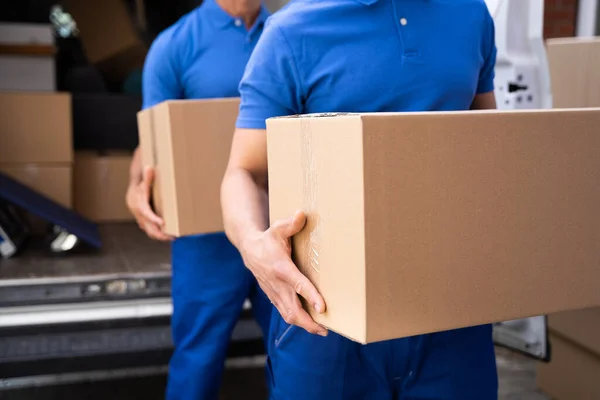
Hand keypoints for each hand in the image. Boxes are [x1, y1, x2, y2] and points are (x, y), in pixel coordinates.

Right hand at [126, 167, 172, 240]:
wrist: (135, 185)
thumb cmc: (142, 182)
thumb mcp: (145, 178)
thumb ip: (148, 176)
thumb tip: (149, 168)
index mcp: (137, 202)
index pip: (144, 212)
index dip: (153, 218)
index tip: (162, 223)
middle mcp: (137, 212)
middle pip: (146, 225)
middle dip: (158, 232)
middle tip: (171, 236)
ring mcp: (139, 217)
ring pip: (148, 230)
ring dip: (159, 235)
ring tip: (172, 237)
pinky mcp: (143, 220)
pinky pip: (149, 228)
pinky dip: (157, 232)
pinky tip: (167, 234)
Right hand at [241, 211, 326, 335]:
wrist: (248, 250)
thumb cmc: (267, 239)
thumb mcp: (277, 228)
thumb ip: (290, 224)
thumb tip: (302, 214)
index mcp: (282, 269)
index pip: (298, 285)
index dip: (311, 297)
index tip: (323, 307)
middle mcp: (278, 285)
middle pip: (293, 309)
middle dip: (309, 322)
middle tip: (326, 329)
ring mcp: (275, 293)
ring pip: (289, 315)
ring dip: (305, 325)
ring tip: (322, 330)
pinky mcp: (274, 297)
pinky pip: (285, 313)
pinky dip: (297, 321)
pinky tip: (310, 324)